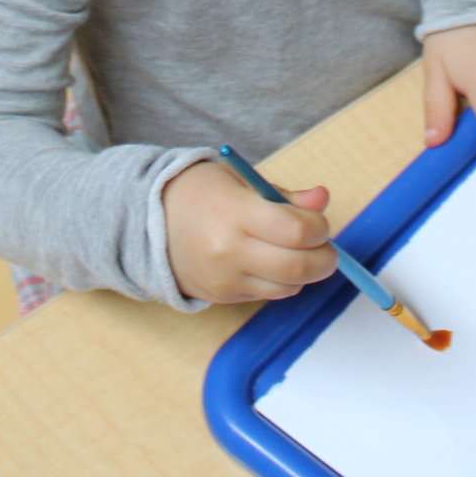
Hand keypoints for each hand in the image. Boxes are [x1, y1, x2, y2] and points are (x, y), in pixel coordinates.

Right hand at [162, 160, 338, 305]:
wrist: (150, 223)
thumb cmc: (201, 194)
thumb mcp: (241, 180)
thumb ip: (284, 195)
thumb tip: (321, 200)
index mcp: (234, 212)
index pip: (296, 231)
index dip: (319, 228)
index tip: (318, 222)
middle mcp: (229, 250)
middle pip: (298, 267)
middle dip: (324, 258)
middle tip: (324, 247)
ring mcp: (225, 278)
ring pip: (288, 286)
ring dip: (304, 272)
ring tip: (295, 251)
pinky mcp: (223, 296)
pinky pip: (269, 295)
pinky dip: (281, 281)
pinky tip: (270, 262)